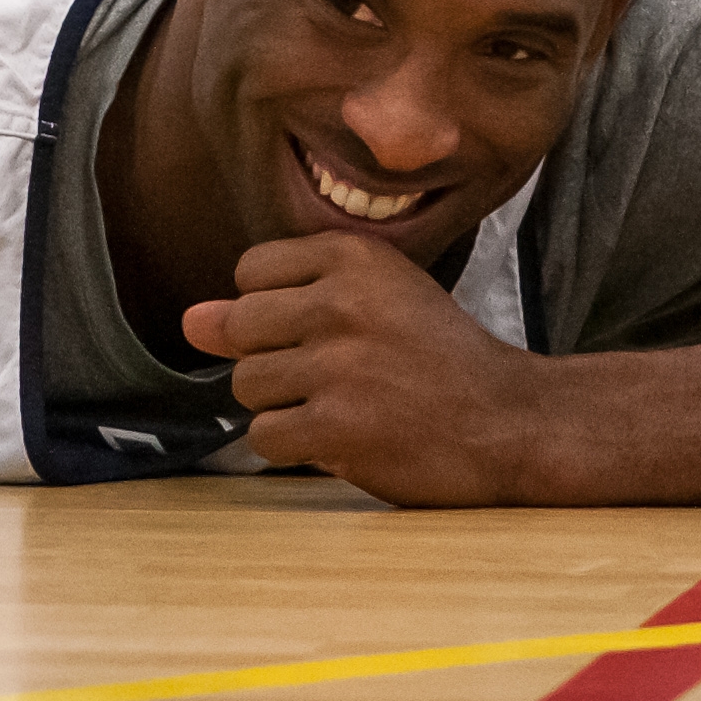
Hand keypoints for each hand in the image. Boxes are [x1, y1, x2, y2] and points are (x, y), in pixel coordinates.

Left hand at [184, 232, 546, 506]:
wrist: (510, 420)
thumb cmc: (436, 356)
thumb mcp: (372, 302)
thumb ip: (277, 302)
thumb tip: (189, 321)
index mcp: (353, 255)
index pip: (250, 271)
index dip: (275, 309)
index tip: (324, 328)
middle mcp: (342, 301)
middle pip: (241, 328)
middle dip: (272, 358)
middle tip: (332, 373)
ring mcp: (339, 365)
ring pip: (247, 385)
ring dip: (284, 405)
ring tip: (342, 405)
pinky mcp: (338, 426)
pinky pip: (264, 436)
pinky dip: (295, 446)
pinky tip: (342, 438)